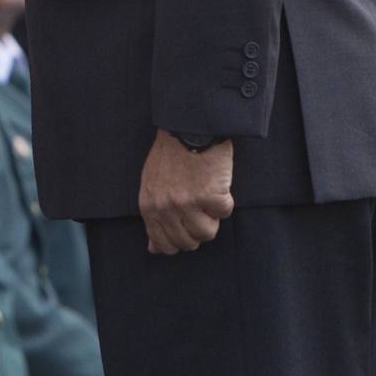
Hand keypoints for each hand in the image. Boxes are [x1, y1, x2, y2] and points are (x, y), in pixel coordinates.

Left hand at [138, 129, 233, 254]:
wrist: (187, 126)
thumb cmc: (171, 153)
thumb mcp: (152, 184)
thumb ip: (154, 217)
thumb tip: (154, 249)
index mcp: (149, 206)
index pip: (164, 244)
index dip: (180, 241)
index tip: (188, 228)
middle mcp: (166, 208)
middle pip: (188, 242)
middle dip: (198, 228)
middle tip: (200, 206)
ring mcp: (187, 203)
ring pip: (208, 233)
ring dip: (212, 216)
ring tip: (208, 194)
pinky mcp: (209, 195)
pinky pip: (225, 212)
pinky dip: (225, 199)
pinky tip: (217, 182)